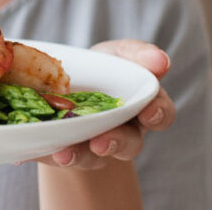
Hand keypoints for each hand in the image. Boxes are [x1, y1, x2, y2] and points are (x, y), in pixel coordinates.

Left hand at [33, 39, 174, 168]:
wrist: (57, 85)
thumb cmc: (99, 67)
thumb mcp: (117, 54)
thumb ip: (138, 54)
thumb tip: (162, 60)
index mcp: (141, 107)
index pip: (160, 113)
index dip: (158, 113)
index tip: (149, 112)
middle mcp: (123, 133)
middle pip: (129, 144)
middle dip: (116, 142)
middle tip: (101, 142)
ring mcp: (94, 145)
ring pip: (95, 157)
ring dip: (83, 155)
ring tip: (66, 153)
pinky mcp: (68, 150)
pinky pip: (64, 156)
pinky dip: (56, 154)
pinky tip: (48, 152)